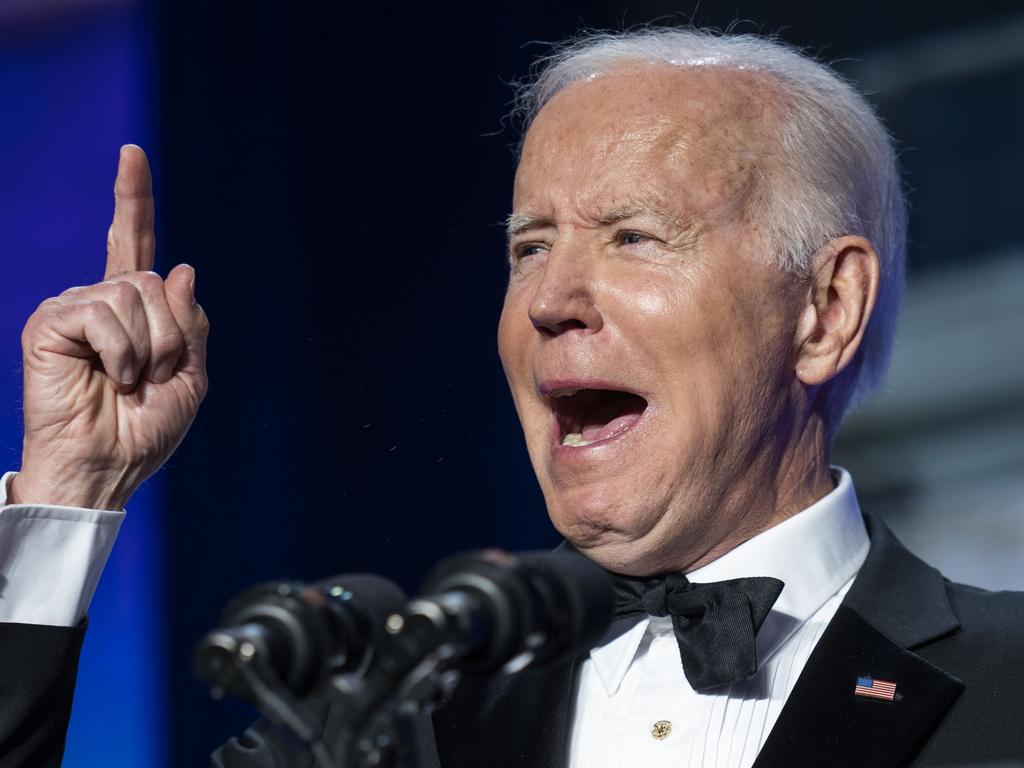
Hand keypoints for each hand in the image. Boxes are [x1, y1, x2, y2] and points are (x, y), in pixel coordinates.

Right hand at [12, 145, 208, 509]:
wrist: (110, 465)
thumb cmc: (145, 428)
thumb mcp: (190, 374)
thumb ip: (189, 322)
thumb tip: (179, 266)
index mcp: (133, 311)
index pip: (132, 244)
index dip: (133, 200)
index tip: (132, 154)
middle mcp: (100, 300)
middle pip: (152, 281)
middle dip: (168, 335)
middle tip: (151, 376)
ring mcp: (73, 308)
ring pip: (132, 294)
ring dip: (147, 346)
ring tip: (129, 379)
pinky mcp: (49, 322)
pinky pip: (103, 312)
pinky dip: (120, 350)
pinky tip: (108, 376)